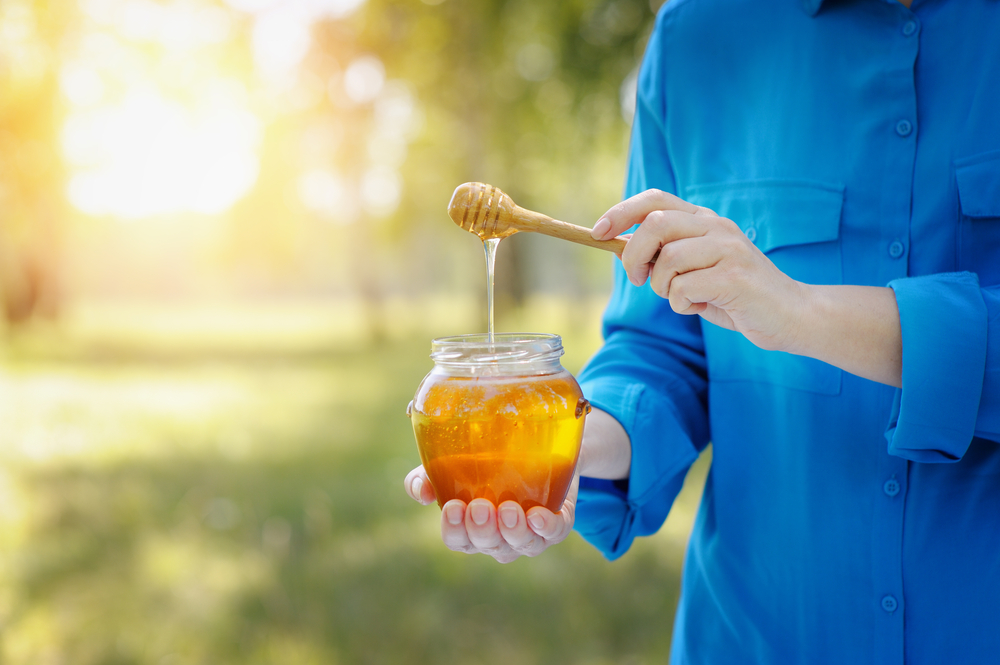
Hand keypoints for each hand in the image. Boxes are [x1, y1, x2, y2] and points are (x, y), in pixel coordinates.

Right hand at [404, 465, 577, 563]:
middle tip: (480, 507)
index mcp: (472, 528)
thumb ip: (431, 474)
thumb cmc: (488, 463)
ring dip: (515, 531)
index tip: (453, 507)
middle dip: (484, 530)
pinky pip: (554, 532)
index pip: (459, 540)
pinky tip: (538, 516)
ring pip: (522, 545)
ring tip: (509, 509)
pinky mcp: (558, 522)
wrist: (538, 447)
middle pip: (489, 545)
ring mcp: (531, 534)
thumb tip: (420, 489)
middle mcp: (501, 538)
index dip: (455, 530)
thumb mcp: (456, 462)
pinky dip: (547, 527)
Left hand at [592, 189, 806, 351]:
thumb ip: (667, 256)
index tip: (598, 232)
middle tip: (637, 279)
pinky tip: (702, 307)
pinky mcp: (734, 276)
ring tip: (683, 298)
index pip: (655, 199)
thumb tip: (621, 249)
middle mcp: (716, 227)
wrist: (791, 316)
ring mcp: (728, 249)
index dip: (621, 212)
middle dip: (634, 255)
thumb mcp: (697, 270)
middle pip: (655, 224)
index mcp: (705, 221)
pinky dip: (683, 305)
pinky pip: (684, 288)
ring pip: (667, 260)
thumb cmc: (736, 296)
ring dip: (663, 287)